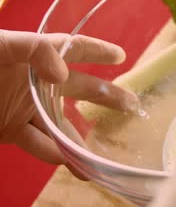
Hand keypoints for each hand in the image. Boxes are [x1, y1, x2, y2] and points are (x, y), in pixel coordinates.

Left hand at [0, 30, 137, 163]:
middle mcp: (35, 82)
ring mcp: (23, 107)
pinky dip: (53, 153)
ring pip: (60, 125)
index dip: (97, 51)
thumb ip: (33, 49)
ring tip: (102, 156)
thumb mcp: (0, 44)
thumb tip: (63, 74)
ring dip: (81, 141)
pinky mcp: (9, 130)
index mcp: (34, 56)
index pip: (73, 50)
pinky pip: (37, 143)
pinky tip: (70, 162)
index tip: (121, 56)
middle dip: (107, 96)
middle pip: (79, 88)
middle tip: (132, 105)